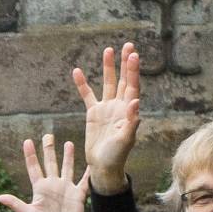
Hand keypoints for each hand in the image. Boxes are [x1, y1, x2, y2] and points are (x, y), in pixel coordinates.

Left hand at [0, 132, 86, 211]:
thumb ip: (15, 204)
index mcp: (40, 189)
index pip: (34, 167)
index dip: (30, 155)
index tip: (27, 141)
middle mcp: (53, 186)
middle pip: (50, 163)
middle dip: (49, 149)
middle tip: (47, 135)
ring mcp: (66, 189)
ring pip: (67, 168)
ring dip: (68, 156)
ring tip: (68, 142)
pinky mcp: (78, 195)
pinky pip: (84, 181)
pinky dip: (88, 173)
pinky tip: (91, 163)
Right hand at [72, 45, 142, 194]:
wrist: (103, 166)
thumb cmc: (117, 156)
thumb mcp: (126, 139)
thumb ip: (131, 121)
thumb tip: (135, 102)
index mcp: (129, 111)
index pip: (132, 86)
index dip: (132, 71)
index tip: (133, 55)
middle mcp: (120, 106)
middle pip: (124, 80)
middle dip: (125, 63)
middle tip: (128, 45)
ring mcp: (107, 108)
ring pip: (108, 83)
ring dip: (108, 68)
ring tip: (108, 50)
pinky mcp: (94, 113)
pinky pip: (87, 95)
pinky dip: (82, 84)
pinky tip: (77, 71)